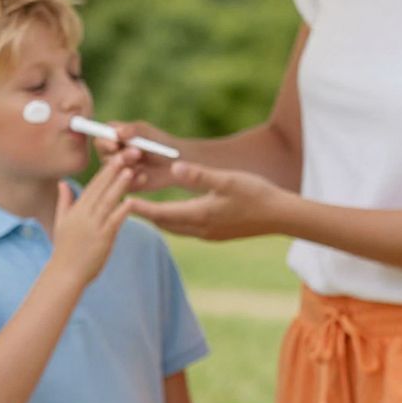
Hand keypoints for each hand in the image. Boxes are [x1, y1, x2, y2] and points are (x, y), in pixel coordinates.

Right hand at [49, 154, 143, 286]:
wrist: (65, 274)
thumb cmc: (64, 251)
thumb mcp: (61, 222)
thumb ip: (64, 201)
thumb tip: (62, 182)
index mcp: (75, 211)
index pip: (91, 187)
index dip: (103, 173)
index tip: (112, 159)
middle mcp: (84, 216)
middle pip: (100, 190)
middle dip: (112, 172)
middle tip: (124, 156)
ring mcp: (93, 227)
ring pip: (108, 202)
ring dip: (119, 186)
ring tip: (130, 171)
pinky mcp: (102, 238)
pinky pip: (114, 221)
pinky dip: (122, 210)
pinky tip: (132, 200)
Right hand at [98, 119, 179, 189]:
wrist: (176, 163)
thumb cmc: (161, 142)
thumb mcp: (148, 133)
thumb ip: (133, 130)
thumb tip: (118, 133)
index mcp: (115, 137)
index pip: (101, 137)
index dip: (105, 141)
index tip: (115, 144)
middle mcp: (113, 154)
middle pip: (103, 155)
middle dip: (119, 155)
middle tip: (137, 153)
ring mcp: (118, 170)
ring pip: (112, 171)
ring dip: (126, 166)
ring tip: (142, 163)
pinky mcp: (125, 184)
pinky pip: (122, 185)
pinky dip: (133, 179)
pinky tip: (144, 176)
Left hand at [128, 161, 290, 240]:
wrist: (280, 217)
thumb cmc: (256, 194)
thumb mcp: (227, 180)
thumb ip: (199, 175)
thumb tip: (174, 167)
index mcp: (199, 215)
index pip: (161, 213)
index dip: (140, 208)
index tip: (121, 201)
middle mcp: (200, 229)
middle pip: (163, 223)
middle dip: (145, 214)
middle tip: (124, 204)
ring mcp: (208, 235)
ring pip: (174, 228)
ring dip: (159, 218)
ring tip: (143, 209)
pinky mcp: (216, 235)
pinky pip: (187, 230)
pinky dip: (174, 221)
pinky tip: (173, 214)